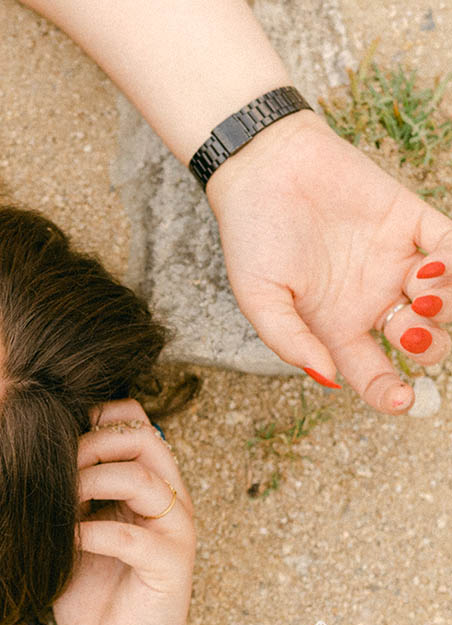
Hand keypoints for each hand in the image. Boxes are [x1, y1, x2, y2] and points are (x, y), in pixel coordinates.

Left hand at [53, 400, 194, 624]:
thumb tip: (32, 441)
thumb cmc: (85, 586)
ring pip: (143, 478)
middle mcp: (169, 499)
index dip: (95, 417)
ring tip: (62, 502)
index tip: (57, 438)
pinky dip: (93, 532)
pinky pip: (133, 535)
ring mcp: (176, 531)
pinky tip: (69, 540)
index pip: (134, 419)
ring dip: (92, 482)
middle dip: (92, 443)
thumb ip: (67, 483)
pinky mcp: (172, 567)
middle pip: (143, 436)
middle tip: (57, 467)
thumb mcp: (72, 522)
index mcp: (147, 481)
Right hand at [207, 110, 451, 413]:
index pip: (372, 373)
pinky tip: (435, 266)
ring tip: (427, 296)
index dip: (390, 394)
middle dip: (430, 347)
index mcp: (334, 325)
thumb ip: (289, 340)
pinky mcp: (411, 221)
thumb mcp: (257, 297)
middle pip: (422, 341)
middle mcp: (371, 299)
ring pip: (446, 300)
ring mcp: (394, 261)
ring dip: (448, 308)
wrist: (264, 165)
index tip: (402, 401)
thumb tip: (328, 377)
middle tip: (410, 331)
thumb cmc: (251, 233)